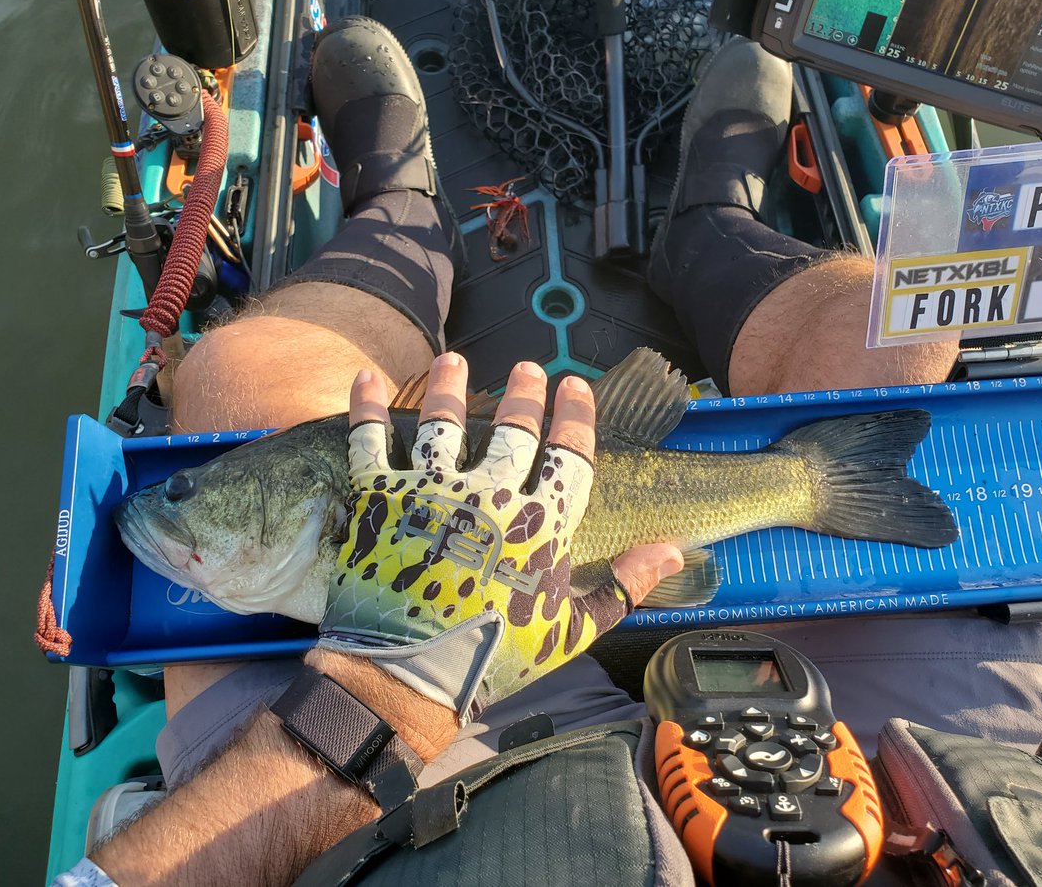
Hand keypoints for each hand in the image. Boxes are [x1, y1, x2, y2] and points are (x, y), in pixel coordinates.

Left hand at [320, 353, 683, 719]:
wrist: (410, 677)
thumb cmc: (497, 658)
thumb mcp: (573, 632)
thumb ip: (624, 585)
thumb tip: (673, 552)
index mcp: (542, 523)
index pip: (571, 453)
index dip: (576, 415)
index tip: (575, 387)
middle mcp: (491, 493)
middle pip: (513, 427)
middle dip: (523, 392)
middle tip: (526, 368)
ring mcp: (433, 490)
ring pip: (445, 420)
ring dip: (450, 386)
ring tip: (453, 363)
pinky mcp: (381, 497)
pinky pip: (370, 439)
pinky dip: (369, 406)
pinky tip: (368, 379)